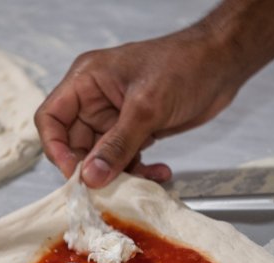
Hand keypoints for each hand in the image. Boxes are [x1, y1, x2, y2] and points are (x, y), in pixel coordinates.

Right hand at [35, 25, 239, 187]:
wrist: (222, 63)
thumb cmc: (184, 65)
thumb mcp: (146, 107)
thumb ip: (117, 145)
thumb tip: (90, 177)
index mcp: (86, 81)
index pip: (51, 118)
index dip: (56, 149)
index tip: (74, 175)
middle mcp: (95, 99)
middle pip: (75, 144)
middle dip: (92, 168)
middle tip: (110, 187)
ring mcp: (115, 116)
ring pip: (102, 157)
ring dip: (121, 173)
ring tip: (144, 178)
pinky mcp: (136, 129)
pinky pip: (126, 158)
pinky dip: (140, 169)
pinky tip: (160, 171)